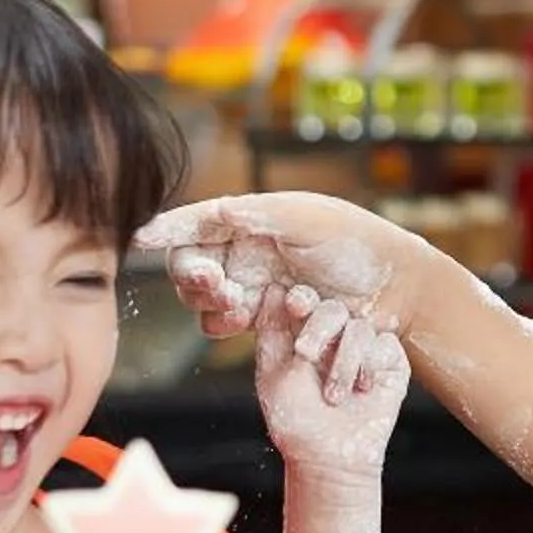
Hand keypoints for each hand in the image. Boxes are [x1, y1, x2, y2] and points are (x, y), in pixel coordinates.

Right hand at [141, 193, 445, 341]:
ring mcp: (252, 284)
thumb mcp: (309, 220)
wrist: (393, 288)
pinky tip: (248, 319)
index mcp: (252, 219)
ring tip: (239, 303)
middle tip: (217, 283)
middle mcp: (245, 250)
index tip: (139, 240)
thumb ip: (262, 215)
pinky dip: (226, 324)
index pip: (196, 222)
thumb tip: (218, 209)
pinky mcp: (263, 315)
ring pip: (203, 299)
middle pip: (190, 265)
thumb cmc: (355, 242)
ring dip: (210, 303)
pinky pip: (224, 323)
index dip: (167, 230)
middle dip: (193, 276)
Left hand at [256, 284, 410, 480]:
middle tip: (307, 353)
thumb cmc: (297, 422)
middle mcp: (335, 338)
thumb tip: (272, 288)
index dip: (300, 298)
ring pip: (359, 327)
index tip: (294, 305)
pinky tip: (362, 390)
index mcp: (304, 336)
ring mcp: (364, 349)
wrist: (331, 459)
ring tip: (334, 396)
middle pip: (333, 307)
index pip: (304, 301)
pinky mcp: (390, 362)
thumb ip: (272, 332)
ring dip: (343, 363)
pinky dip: (369, 366)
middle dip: (319, 327)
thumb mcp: (272, 375)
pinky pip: (385, 343)